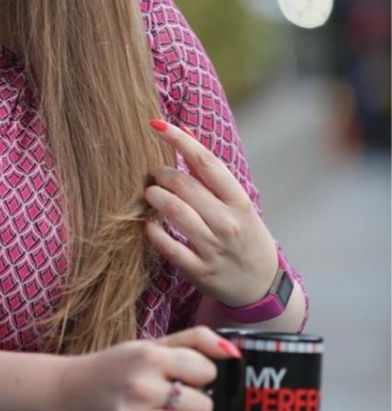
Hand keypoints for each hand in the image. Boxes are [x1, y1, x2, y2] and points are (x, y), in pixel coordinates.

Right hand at [53, 326, 238, 410]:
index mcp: (148, 356)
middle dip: (192, 401)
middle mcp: (140, 387)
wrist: (67, 391)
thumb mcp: (150, 345)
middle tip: (172, 395)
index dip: (200, 374)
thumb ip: (195, 340)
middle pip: (203, 406)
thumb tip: (234, 351)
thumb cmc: (116, 366)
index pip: (206, 371)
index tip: (182, 373)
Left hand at [144, 120, 278, 308]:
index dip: (178, 139)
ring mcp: (213, 247)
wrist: (261, 285)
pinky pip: (168, 246)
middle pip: (184, 185)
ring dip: (154, 196)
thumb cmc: (245, 234)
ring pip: (174, 211)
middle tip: (154, 173)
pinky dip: (153, 230)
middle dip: (161, 172)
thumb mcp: (238, 203)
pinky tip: (148, 223)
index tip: (156, 124)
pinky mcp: (199, 270)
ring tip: (150, 193)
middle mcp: (227, 222)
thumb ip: (211, 173)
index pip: (206, 161)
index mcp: (239, 201)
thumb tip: (184, 133)